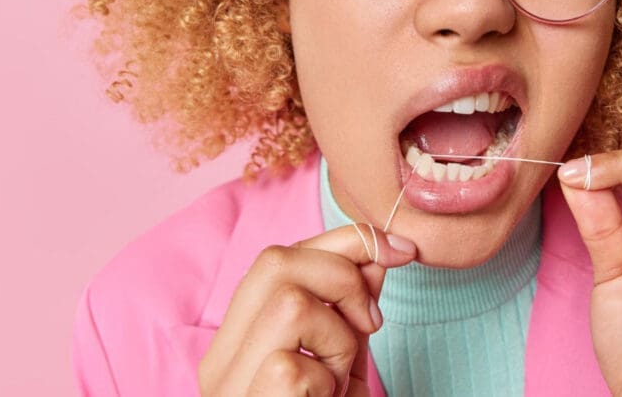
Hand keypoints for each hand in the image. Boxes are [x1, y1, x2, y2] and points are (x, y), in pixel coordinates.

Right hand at [198, 224, 416, 396]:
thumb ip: (351, 307)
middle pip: (275, 261)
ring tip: (338, 375)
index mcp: (238, 341)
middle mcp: (220, 360)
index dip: (344, 240)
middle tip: (370, 323)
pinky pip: (296, 363)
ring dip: (338, 333)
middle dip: (342, 275)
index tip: (401, 248)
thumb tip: (379, 251)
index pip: (279, 257)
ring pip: (288, 302)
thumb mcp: (342, 362)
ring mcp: (228, 386)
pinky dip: (329, 376)